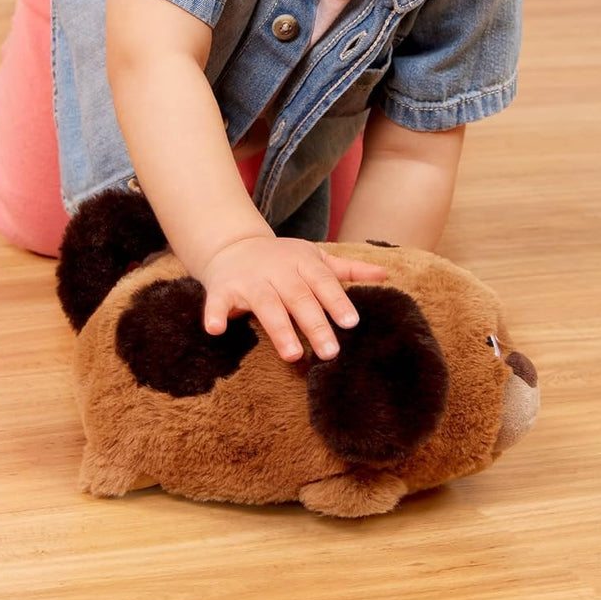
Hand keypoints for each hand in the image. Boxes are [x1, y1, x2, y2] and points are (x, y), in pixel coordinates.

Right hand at [199, 235, 388, 362]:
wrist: (232, 245)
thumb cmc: (281, 259)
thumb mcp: (314, 258)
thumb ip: (347, 268)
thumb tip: (385, 274)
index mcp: (301, 261)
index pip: (322, 281)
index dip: (336, 301)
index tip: (351, 322)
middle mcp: (276, 268)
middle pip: (297, 296)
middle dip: (314, 323)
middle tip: (331, 352)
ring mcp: (248, 279)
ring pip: (265, 303)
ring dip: (278, 328)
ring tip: (293, 355)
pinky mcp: (222, 289)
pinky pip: (216, 302)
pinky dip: (214, 314)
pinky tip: (216, 329)